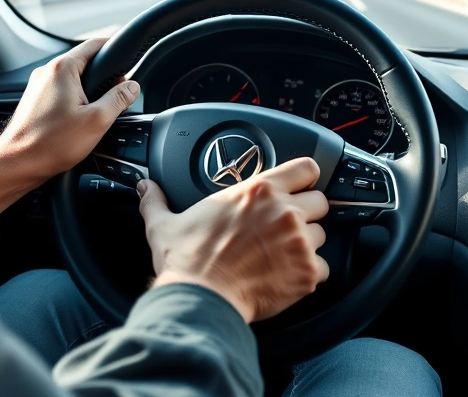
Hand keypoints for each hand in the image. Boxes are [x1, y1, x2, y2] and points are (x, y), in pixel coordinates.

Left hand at [0, 39, 139, 216]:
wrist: (18, 163)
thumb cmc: (51, 144)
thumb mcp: (97, 121)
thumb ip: (118, 99)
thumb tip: (132, 87)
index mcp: (63, 69)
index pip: (94, 44)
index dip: (114, 49)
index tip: (126, 58)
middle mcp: (47, 72)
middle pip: (83, 61)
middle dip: (103, 76)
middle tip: (117, 95)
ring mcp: (38, 86)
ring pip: (72, 78)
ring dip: (88, 89)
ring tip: (97, 111)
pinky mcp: (34, 100)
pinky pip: (60, 91)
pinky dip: (74, 99)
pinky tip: (79, 119)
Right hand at [137, 157, 329, 322]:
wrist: (200, 299)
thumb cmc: (186, 263)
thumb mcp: (165, 224)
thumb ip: (157, 201)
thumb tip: (144, 188)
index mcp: (257, 191)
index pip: (306, 167)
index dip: (305, 177)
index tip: (300, 186)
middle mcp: (284, 212)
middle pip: (321, 201)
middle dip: (308, 213)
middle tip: (287, 227)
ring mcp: (299, 242)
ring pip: (322, 235)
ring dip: (308, 244)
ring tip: (283, 255)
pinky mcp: (307, 273)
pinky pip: (323, 268)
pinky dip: (309, 274)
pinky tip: (287, 276)